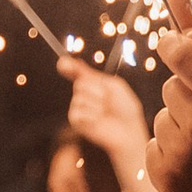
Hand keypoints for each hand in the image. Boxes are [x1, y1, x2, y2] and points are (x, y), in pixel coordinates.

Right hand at [60, 60, 152, 191]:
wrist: (128, 129)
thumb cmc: (124, 108)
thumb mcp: (112, 85)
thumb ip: (91, 74)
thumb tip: (69, 62)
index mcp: (92, 84)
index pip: (76, 72)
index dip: (69, 66)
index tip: (63, 63)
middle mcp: (82, 94)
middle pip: (80, 83)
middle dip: (98, 90)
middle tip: (109, 101)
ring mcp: (77, 107)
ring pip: (80, 97)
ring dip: (98, 104)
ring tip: (106, 112)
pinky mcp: (75, 121)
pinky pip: (78, 111)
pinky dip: (93, 115)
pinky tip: (99, 121)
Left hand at [149, 28, 191, 191]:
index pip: (185, 56)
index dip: (174, 44)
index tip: (170, 41)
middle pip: (171, 86)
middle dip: (189, 92)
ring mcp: (179, 155)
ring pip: (163, 115)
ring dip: (182, 121)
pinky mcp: (165, 178)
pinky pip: (156, 143)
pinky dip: (172, 148)